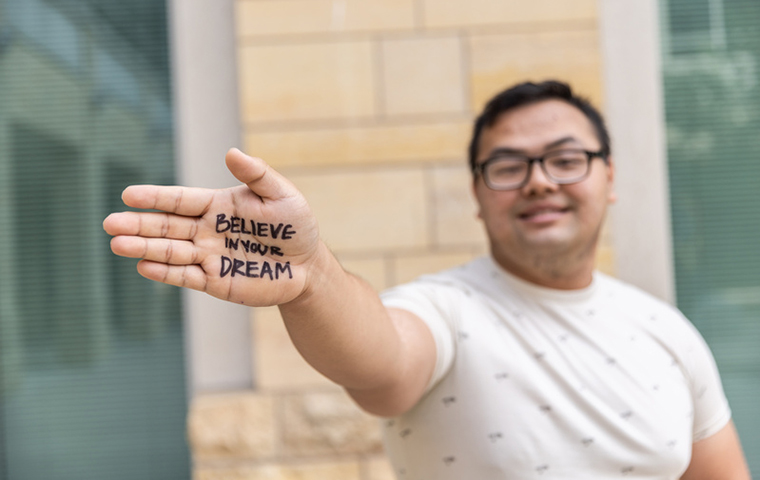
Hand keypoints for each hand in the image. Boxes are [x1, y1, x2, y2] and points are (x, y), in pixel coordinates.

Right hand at [103, 148, 320, 305]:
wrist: (308, 266)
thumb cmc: (296, 225)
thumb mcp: (282, 194)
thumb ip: (257, 174)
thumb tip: (231, 152)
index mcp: (218, 206)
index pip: (180, 200)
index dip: (155, 198)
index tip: (128, 195)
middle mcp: (207, 230)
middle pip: (167, 227)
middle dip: (139, 225)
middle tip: (109, 223)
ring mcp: (209, 256)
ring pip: (170, 252)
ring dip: (144, 248)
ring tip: (118, 245)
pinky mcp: (215, 281)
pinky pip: (186, 276)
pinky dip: (165, 272)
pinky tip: (143, 266)